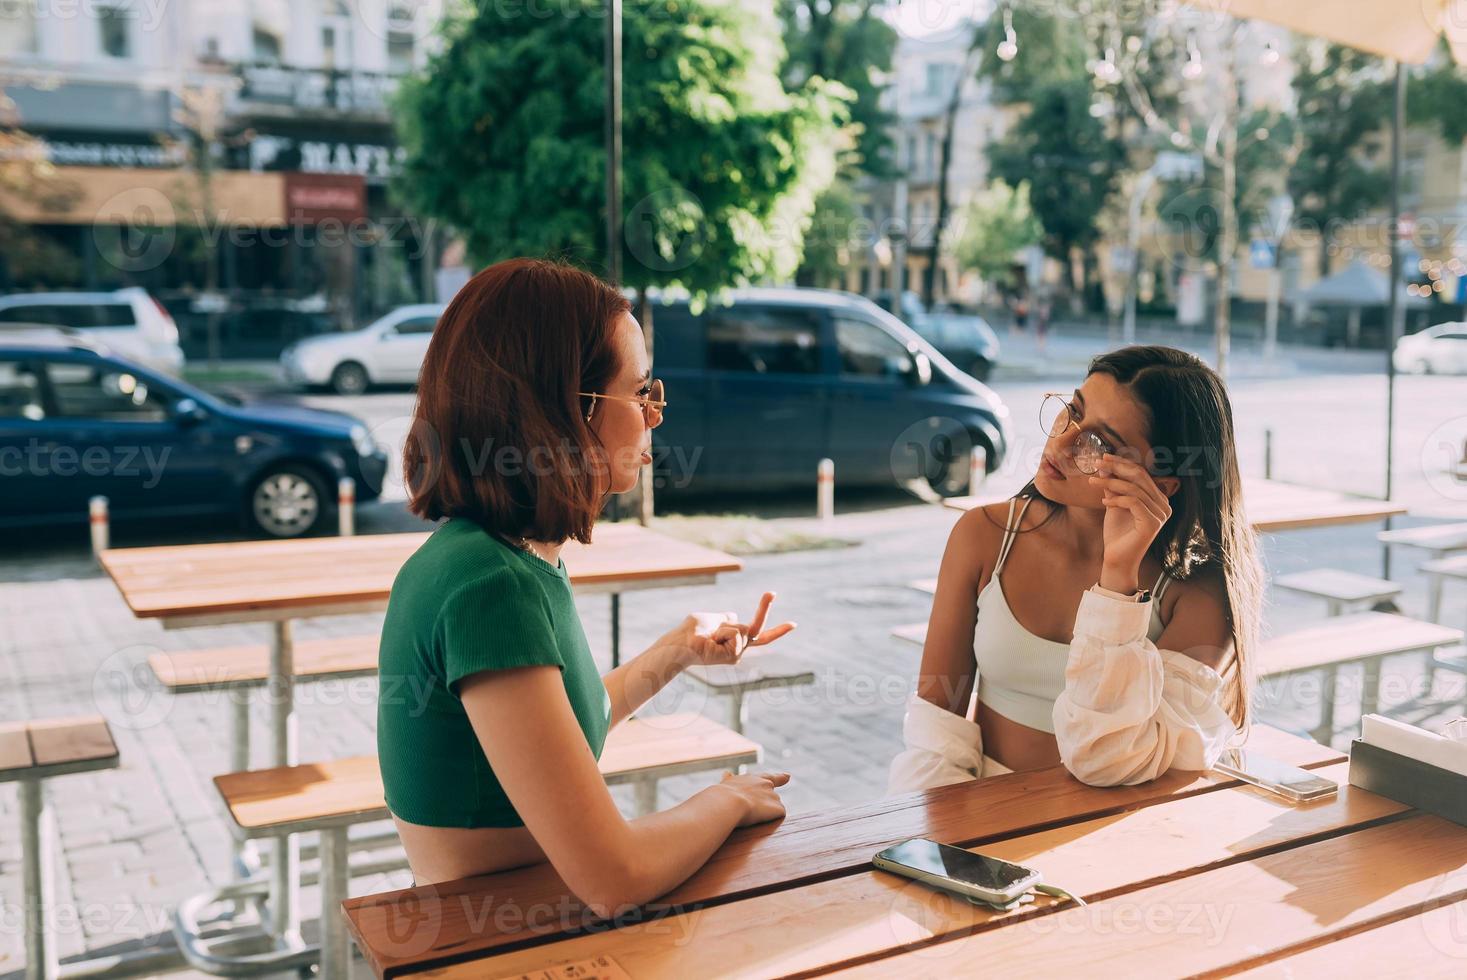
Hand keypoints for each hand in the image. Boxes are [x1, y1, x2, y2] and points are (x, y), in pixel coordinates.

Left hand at [662, 591, 796, 666]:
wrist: (681, 643)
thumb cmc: (691, 631)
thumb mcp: (711, 618)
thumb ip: (724, 617)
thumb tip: (733, 616)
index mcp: (734, 639)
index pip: (757, 633)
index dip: (776, 629)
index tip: (794, 624)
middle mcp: (738, 648)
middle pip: (760, 631)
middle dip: (765, 609)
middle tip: (774, 594)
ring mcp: (738, 653)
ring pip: (743, 628)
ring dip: (725, 627)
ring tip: (710, 636)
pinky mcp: (736, 655)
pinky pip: (736, 633)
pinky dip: (723, 632)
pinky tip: (712, 642)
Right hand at [715, 770, 789, 826]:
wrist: (728, 802)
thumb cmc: (722, 796)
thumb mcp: (726, 784)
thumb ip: (730, 780)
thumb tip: (726, 773)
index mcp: (753, 778)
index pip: (769, 777)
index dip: (780, 777)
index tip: (788, 776)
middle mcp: (766, 784)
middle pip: (772, 795)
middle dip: (767, 802)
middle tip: (757, 808)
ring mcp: (773, 796)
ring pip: (773, 807)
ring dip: (766, 812)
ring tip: (750, 815)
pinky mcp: (778, 808)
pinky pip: (777, 816)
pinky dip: (769, 819)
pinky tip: (758, 819)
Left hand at [1088, 452, 1171, 589]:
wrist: (1116, 559)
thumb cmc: (1117, 533)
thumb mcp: (1114, 504)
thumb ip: (1114, 487)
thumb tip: (1106, 466)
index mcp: (1158, 498)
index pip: (1141, 473)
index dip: (1122, 463)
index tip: (1103, 458)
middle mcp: (1164, 505)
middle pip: (1140, 477)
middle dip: (1117, 467)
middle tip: (1097, 464)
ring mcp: (1161, 515)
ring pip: (1134, 489)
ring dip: (1110, 483)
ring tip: (1093, 482)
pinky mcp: (1153, 523)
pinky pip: (1133, 502)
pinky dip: (1117, 499)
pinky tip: (1104, 503)